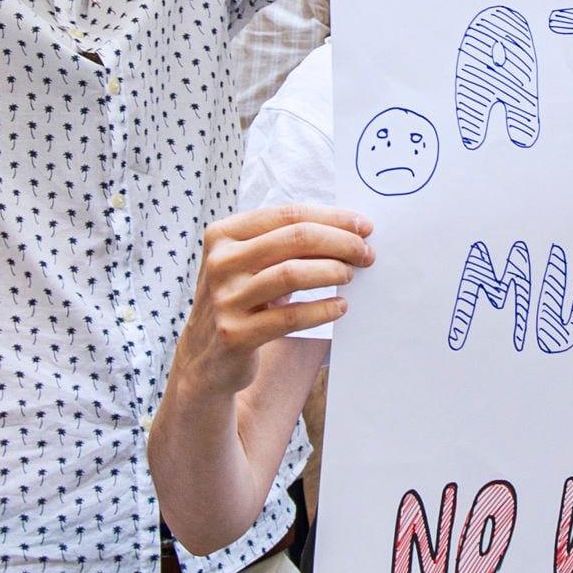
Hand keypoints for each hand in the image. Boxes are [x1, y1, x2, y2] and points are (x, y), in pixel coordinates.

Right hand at [173, 205, 374, 392]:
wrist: (206, 358)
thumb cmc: (241, 299)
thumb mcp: (250, 264)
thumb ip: (285, 243)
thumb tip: (348, 230)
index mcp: (223, 235)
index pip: (288, 214)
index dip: (332, 218)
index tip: (363, 226)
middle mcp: (220, 262)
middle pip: (295, 239)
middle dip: (340, 243)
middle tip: (366, 253)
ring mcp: (226, 299)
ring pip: (292, 274)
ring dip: (332, 271)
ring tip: (351, 275)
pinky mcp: (235, 334)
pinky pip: (290, 317)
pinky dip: (322, 310)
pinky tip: (340, 307)